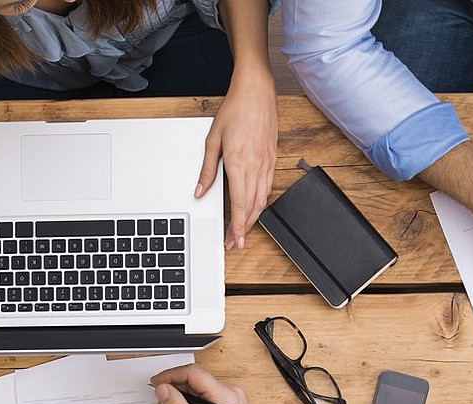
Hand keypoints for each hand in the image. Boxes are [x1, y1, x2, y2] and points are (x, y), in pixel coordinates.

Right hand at [150, 364, 279, 403]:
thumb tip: (164, 390)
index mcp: (225, 395)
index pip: (193, 373)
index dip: (170, 375)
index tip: (156, 382)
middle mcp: (231, 393)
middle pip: (195, 383)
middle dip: (174, 396)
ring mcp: (232, 400)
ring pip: (199, 395)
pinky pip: (207, 403)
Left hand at [195, 75, 276, 250]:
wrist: (256, 92)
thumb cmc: (235, 111)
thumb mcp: (213, 141)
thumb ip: (207, 170)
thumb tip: (200, 191)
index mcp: (240, 163)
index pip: (240, 204)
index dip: (237, 226)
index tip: (233, 240)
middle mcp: (257, 166)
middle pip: (253, 207)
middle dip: (244, 228)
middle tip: (235, 243)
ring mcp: (267, 163)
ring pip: (263, 199)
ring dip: (254, 218)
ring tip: (243, 230)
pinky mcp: (272, 159)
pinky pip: (268, 187)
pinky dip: (261, 202)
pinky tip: (255, 207)